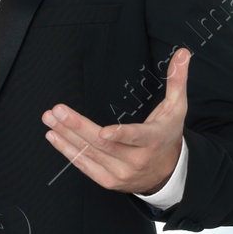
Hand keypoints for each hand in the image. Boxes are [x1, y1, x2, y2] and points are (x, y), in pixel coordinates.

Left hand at [41, 47, 190, 195]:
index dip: (120, 135)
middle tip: (57, 111)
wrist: (168, 172)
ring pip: (90, 154)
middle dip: (76, 126)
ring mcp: (121, 172)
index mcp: (153, 140)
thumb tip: (183, 53)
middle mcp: (136, 159)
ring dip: (66, 136)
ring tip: (50, 120)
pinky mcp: (108, 180)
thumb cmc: (167, 135)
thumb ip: (177, 80)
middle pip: (103, 144)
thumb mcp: (177, 108)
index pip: (136, 137)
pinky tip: (54, 138)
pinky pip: (85, 166)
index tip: (102, 131)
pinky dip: (68, 152)